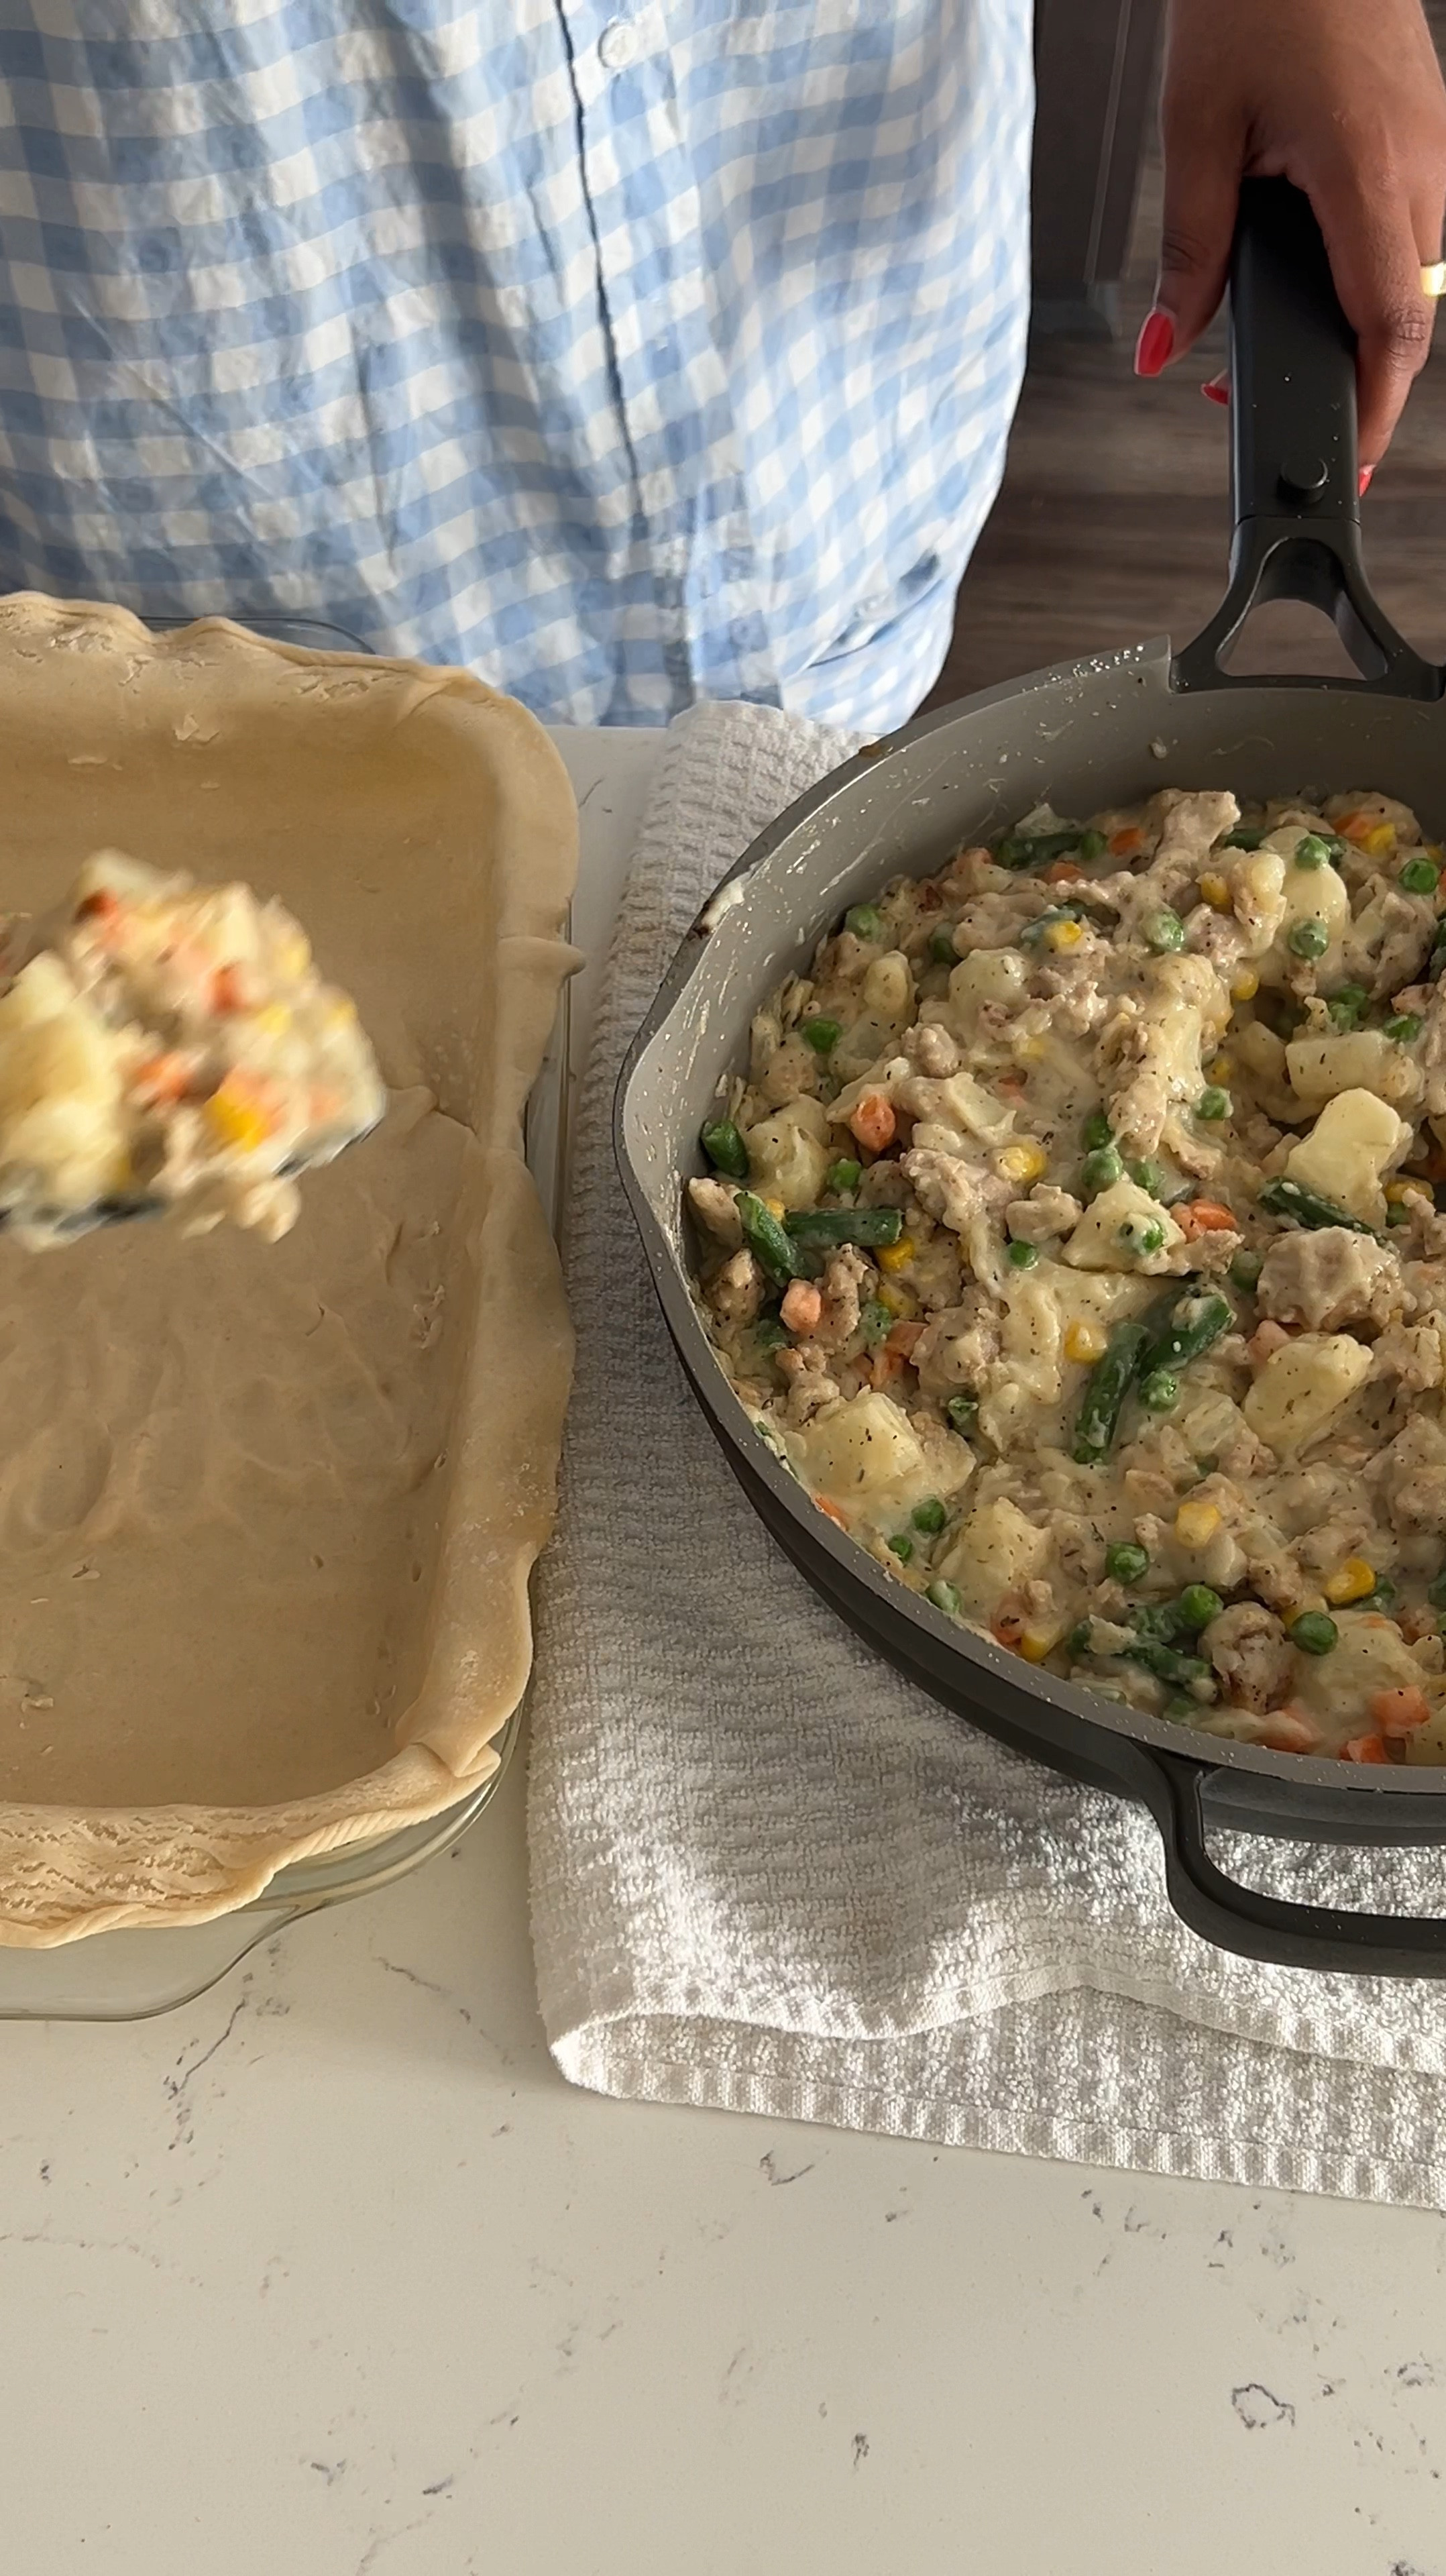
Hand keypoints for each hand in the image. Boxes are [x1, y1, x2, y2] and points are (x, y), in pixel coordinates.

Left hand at [1138, 0, 1445, 473]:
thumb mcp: (1196, 130)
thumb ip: (1189, 253)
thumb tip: (1166, 349)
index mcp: (1369, 169)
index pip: (1391, 326)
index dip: (1372, 407)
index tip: (1341, 456)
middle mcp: (1422, 165)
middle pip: (1412, 319)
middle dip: (1356, 384)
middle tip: (1279, 416)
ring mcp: (1435, 150)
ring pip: (1418, 283)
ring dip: (1362, 334)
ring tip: (1276, 355)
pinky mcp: (1427, 138)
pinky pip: (1413, 237)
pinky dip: (1369, 281)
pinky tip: (1316, 285)